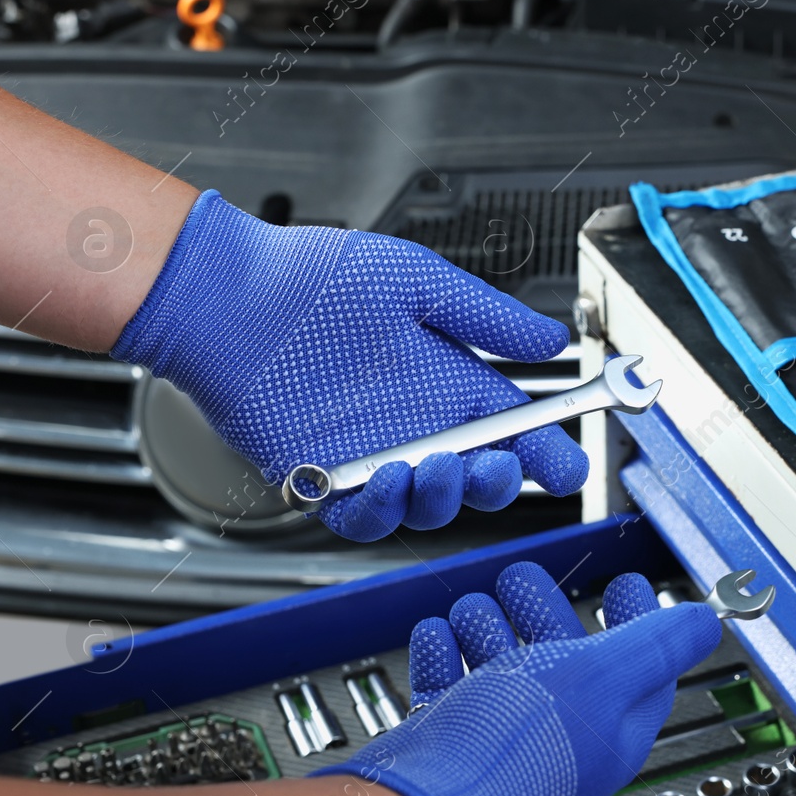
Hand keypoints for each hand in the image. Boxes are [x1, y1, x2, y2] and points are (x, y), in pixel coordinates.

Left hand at [112, 191, 588, 540]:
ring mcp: (372, 457)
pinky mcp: (324, 479)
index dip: (546, 453)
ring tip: (443, 464)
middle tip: (502, 464)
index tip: (567, 462)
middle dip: (502, 482)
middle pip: (481, 480)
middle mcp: (418, 425)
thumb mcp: (418, 280)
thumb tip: (551, 338)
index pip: (515, 431)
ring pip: (430, 506)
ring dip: (447, 496)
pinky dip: (385, 509)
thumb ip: (486, 316)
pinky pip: (365, 517)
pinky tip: (389, 476)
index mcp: (450, 382)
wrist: (229, 295)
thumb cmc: (312, 278)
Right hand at [315, 561, 720, 795]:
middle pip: (562, 661)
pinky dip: (441, 655)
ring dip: (485, 627)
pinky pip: (447, 690)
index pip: (640, 670)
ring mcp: (501, 742)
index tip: (623, 583)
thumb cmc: (520, 749)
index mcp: (612, 728)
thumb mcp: (608, 676)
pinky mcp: (448, 745)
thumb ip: (659, 645)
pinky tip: (437, 636)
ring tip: (473, 608)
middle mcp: (559, 738)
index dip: (637, 620)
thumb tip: (706, 624)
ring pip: (499, 669)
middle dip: (542, 610)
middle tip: (522, 579)